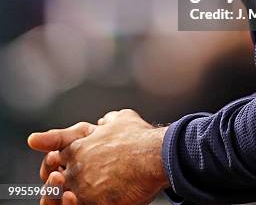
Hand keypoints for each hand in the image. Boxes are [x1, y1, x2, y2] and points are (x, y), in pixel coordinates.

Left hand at [28, 110, 169, 204]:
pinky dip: (82, 204)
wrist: (154, 155)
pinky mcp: (94, 204)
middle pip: (53, 179)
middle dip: (54, 182)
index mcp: (78, 145)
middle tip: (62, 184)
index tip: (42, 152)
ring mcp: (83, 187)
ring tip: (74, 196)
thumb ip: (109, 120)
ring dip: (65, 198)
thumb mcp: (123, 118)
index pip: (54, 151)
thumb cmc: (139, 136)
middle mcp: (75, 166)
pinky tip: (91, 200)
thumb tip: (104, 122)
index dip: (50, 155)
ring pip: (63, 198)